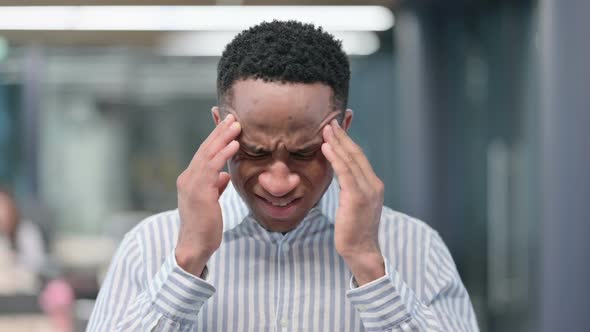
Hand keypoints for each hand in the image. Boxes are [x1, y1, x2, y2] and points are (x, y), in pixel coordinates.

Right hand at [175, 114, 240, 275]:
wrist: (194, 246)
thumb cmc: (204, 227)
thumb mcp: (211, 202)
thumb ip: (215, 187)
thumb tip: (224, 177)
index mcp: (190, 180)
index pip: (204, 154)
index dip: (216, 138)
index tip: (227, 125)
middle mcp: (188, 178)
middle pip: (205, 149)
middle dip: (219, 132)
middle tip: (232, 117)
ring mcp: (192, 184)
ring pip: (208, 154)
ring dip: (223, 138)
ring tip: (236, 125)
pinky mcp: (199, 192)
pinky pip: (212, 168)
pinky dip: (223, 154)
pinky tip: (234, 145)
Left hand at [321, 119, 384, 284]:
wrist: (361, 251)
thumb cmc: (354, 230)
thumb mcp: (354, 205)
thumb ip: (350, 188)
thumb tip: (339, 174)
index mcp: (373, 185)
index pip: (360, 158)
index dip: (348, 141)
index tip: (337, 128)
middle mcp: (373, 184)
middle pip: (357, 154)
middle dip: (343, 136)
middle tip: (330, 121)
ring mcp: (367, 191)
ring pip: (351, 160)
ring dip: (338, 143)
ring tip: (326, 129)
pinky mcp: (357, 198)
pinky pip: (345, 173)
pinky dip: (336, 158)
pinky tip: (327, 148)